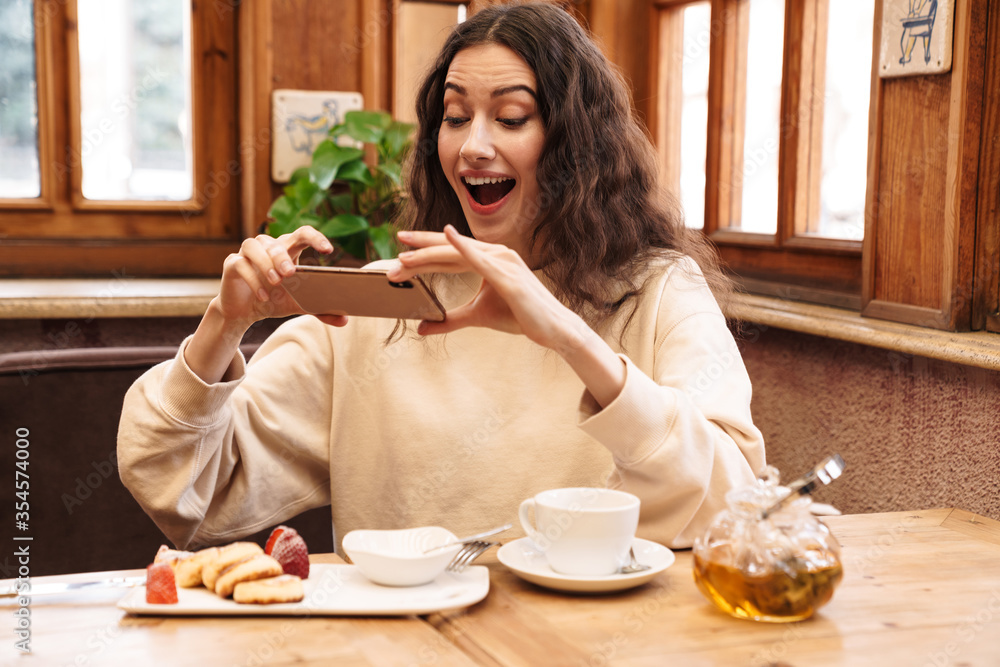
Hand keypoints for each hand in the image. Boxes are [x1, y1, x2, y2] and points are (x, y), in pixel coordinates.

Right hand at [217, 227, 347, 327]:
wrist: (244, 312)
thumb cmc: (273, 300)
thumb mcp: (299, 305)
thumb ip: (321, 309)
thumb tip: (345, 320)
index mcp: (288, 249)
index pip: (302, 234)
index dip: (316, 238)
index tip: (328, 250)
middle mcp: (267, 246)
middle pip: (276, 241)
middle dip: (282, 256)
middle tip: (290, 273)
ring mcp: (247, 253)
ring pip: (254, 245)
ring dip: (265, 262)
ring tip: (276, 282)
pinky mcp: (232, 264)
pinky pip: (240, 264)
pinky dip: (252, 280)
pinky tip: (263, 296)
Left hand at [389, 226, 587, 352]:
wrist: (552, 328)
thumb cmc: (519, 316)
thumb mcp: (477, 316)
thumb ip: (449, 320)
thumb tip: (421, 327)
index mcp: (488, 259)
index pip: (449, 252)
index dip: (424, 251)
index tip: (400, 251)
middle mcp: (495, 254)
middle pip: (449, 248)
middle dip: (420, 249)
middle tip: (395, 246)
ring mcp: (503, 261)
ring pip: (458, 253)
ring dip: (429, 254)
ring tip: (404, 257)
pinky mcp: (509, 275)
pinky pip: (481, 259)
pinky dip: (463, 246)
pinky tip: (448, 235)